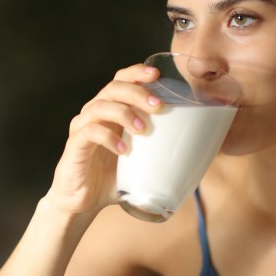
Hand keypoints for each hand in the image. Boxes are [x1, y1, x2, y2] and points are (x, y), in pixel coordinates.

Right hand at [45, 63, 161, 213]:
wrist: (83, 202)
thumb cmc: (113, 179)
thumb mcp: (142, 161)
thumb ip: (163, 151)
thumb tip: (201, 152)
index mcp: (111, 110)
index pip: (121, 80)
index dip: (137, 73)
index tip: (157, 75)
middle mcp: (94, 113)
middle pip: (113, 88)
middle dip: (137, 93)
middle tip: (158, 107)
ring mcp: (82, 128)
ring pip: (100, 106)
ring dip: (125, 114)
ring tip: (143, 130)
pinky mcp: (75, 145)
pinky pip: (89, 132)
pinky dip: (109, 138)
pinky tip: (124, 150)